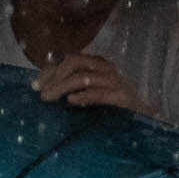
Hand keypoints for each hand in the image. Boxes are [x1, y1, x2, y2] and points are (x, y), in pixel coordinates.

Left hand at [33, 51, 152, 114]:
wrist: (144, 117)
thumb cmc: (114, 105)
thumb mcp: (91, 91)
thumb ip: (73, 86)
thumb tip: (45, 87)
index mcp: (97, 64)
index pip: (68, 60)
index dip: (49, 71)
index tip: (35, 86)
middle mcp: (106, 68)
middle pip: (74, 62)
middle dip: (54, 77)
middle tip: (41, 94)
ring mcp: (115, 81)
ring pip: (84, 77)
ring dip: (62, 87)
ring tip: (49, 98)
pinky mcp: (122, 97)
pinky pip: (99, 93)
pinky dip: (84, 96)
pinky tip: (72, 101)